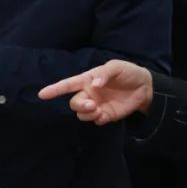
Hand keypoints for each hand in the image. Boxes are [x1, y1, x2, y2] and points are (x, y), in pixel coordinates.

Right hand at [38, 60, 153, 124]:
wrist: (145, 87)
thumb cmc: (128, 73)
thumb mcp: (116, 67)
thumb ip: (104, 74)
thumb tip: (94, 85)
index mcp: (88, 79)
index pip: (68, 85)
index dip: (54, 89)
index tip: (42, 94)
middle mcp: (89, 93)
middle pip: (74, 103)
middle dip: (79, 105)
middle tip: (92, 105)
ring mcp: (96, 105)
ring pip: (81, 114)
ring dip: (87, 114)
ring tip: (99, 110)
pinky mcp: (105, 115)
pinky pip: (94, 121)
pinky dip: (96, 119)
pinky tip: (105, 115)